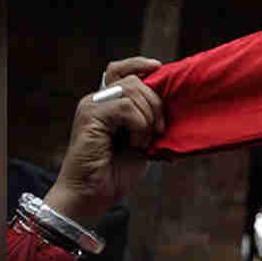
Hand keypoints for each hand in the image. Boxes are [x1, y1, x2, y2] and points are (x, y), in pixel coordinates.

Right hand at [44, 57, 164, 225]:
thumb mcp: (141, 142)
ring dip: (148, 118)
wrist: (93, 196)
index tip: (159, 68)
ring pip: (132, 91)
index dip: (140, 64)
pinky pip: (126, 108)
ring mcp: (91, 106)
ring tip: (143, 142)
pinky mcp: (90, 116)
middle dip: (156, 103)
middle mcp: (97, 100)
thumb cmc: (115, 173)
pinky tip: (135, 144)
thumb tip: (170, 105)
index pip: (120, 70)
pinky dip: (138, 126)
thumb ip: (148, 121)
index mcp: (108, 104)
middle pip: (134, 80)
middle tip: (159, 130)